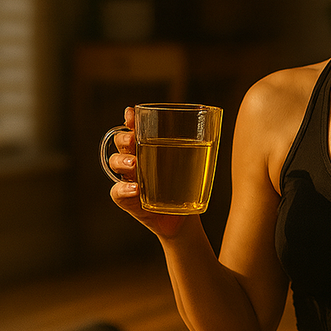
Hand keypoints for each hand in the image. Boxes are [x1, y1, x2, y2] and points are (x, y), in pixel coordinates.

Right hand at [107, 107, 190, 239]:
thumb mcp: (196, 163)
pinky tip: (135, 189)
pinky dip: (124, 190)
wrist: (185, 217)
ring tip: (134, 164)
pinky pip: (118, 193)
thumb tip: (215, 118)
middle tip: (132, 138)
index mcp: (149, 148)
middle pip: (121, 143)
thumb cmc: (189, 185)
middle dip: (123, 138)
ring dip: (122, 161)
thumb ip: (199, 144)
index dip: (130, 120)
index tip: (131, 113)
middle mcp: (135, 161)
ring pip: (115, 164)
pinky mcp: (129, 201)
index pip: (135, 129)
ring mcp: (130, 179)